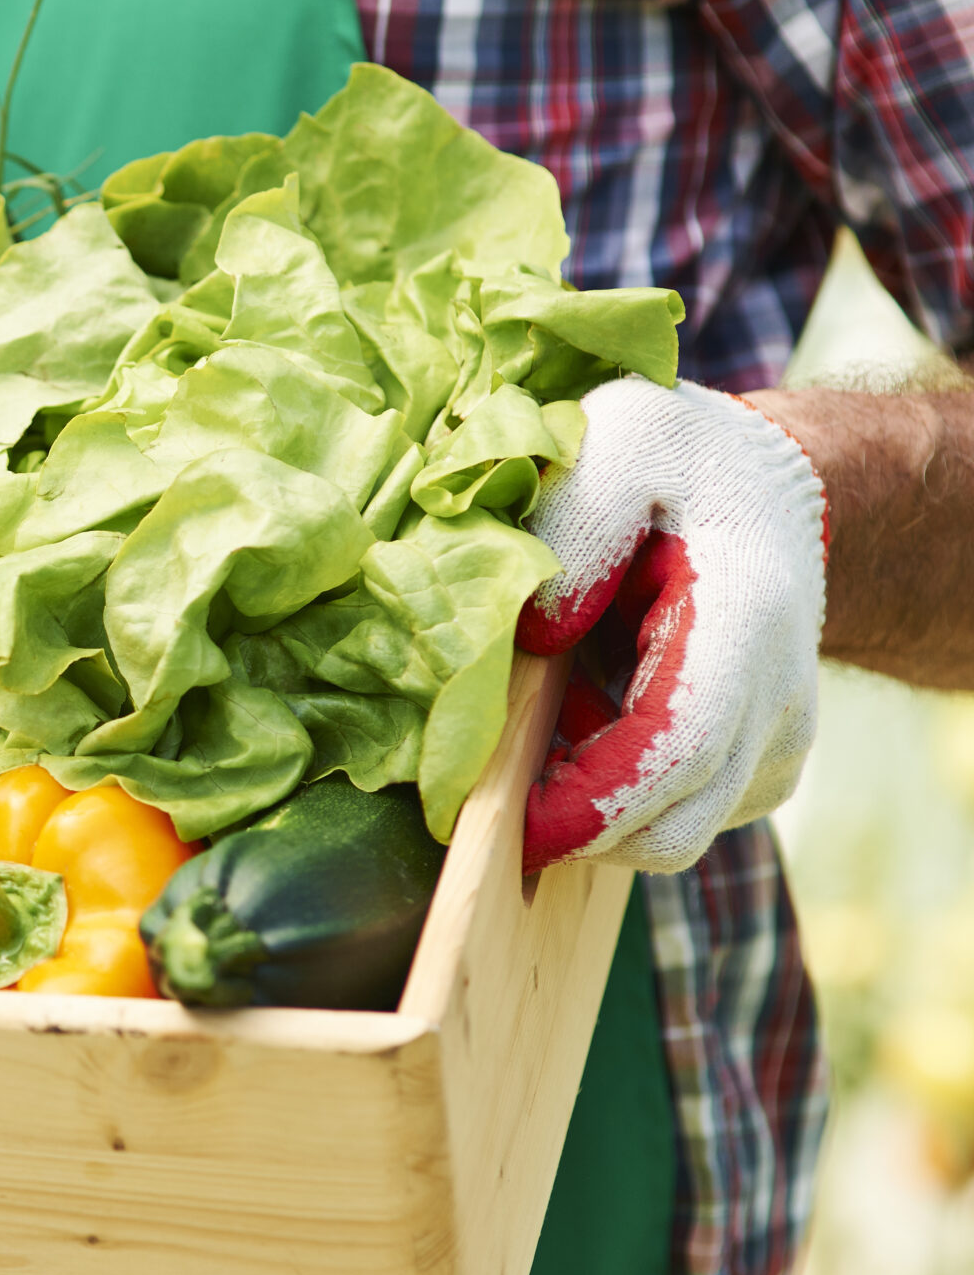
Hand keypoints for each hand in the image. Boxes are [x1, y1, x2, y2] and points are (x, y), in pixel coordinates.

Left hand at [516, 375, 825, 873]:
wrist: (769, 490)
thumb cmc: (681, 462)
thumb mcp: (622, 441)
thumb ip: (577, 522)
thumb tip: (535, 635)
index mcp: (744, 623)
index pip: (675, 751)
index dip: (587, 804)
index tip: (506, 825)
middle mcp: (777, 702)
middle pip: (670, 828)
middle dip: (571, 824)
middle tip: (496, 765)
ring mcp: (774, 746)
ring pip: (669, 833)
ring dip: (590, 800)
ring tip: (553, 703)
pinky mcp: (757, 771)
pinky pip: (675, 817)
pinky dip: (616, 790)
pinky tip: (587, 713)